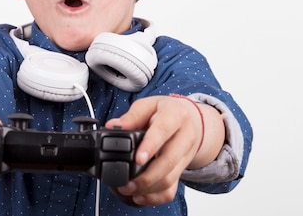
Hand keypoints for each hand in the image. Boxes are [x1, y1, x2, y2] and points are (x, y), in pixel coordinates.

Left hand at [105, 95, 222, 205]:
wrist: (189, 119)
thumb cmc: (164, 111)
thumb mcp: (148, 105)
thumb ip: (131, 116)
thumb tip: (113, 126)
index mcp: (176, 115)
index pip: (163, 132)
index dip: (150, 147)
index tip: (138, 159)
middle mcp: (185, 136)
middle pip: (168, 161)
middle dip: (146, 176)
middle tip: (126, 182)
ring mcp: (186, 156)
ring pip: (170, 179)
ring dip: (148, 188)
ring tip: (128, 189)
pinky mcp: (183, 170)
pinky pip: (172, 189)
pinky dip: (155, 197)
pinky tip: (140, 196)